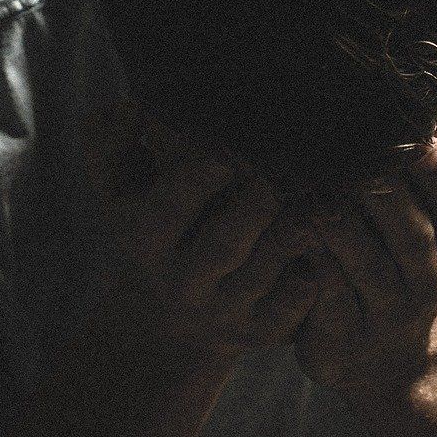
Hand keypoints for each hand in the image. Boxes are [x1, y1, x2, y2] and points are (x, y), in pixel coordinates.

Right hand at [83, 98, 333, 368]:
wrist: (167, 321)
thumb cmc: (152, 229)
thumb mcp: (118, 191)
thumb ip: (108, 144)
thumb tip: (129, 107)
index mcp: (148, 238)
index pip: (167, 210)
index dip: (192, 184)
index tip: (220, 155)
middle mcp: (185, 278)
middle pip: (219, 248)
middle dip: (248, 215)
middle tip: (276, 184)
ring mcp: (225, 307)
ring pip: (258, 279)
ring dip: (285, 248)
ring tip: (310, 217)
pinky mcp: (260, 329)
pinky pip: (286, 314)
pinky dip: (306, 291)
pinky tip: (328, 263)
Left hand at [293, 89, 436, 395]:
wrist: (389, 360)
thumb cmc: (408, 260)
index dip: (436, 169)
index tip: (415, 137)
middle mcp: (430, 277)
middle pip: (408, 229)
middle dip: (377, 187)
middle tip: (341, 146)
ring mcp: (388, 311)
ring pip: (363, 262)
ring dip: (335, 221)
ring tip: (305, 182)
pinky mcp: (345, 337)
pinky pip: (326, 295)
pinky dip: (308, 261)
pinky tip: (285, 228)